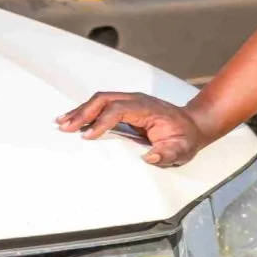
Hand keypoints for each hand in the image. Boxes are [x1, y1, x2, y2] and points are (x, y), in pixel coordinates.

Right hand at [56, 92, 207, 167]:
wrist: (193, 124)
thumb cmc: (186, 138)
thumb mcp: (182, 150)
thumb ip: (169, 154)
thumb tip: (151, 157)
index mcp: (149, 109)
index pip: (119, 109)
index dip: (102, 121)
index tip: (88, 136)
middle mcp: (137, 100)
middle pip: (105, 99)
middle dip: (84, 113)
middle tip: (66, 128)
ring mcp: (131, 101)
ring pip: (101, 99)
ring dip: (81, 110)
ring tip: (62, 123)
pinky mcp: (126, 106)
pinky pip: (103, 104)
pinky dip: (87, 111)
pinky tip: (74, 119)